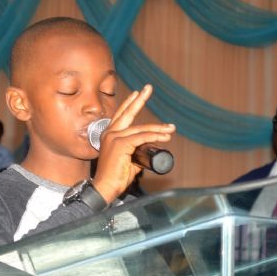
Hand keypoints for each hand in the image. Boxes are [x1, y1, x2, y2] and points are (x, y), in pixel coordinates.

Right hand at [93, 84, 175, 202]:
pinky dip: (155, 136)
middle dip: (140, 99)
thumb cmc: (115, 176)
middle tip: (148, 88)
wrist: (105, 187)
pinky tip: (165, 137)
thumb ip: (137, 153)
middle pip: (128, 113)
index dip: (129, 103)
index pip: (121, 115)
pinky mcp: (121, 144)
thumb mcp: (128, 160)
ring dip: (158, 129)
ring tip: (171, 129)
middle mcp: (110, 133)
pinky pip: (142, 137)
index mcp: (109, 135)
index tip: (138, 94)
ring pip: (141, 129)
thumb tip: (149, 150)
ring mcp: (114, 138)